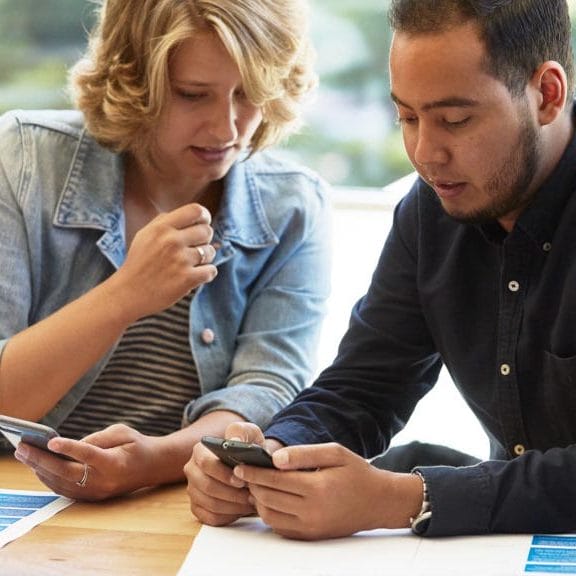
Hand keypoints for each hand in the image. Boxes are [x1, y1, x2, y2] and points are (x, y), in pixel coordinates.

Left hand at [14, 424, 161, 500]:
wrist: (152, 467)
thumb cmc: (137, 445)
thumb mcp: (122, 432)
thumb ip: (96, 438)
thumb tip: (69, 445)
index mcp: (115, 463)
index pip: (88, 455)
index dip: (69, 448)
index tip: (51, 441)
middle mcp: (104, 481)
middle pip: (67, 472)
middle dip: (41, 460)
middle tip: (22, 447)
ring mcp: (97, 492)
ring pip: (62, 483)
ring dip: (39, 470)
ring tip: (24, 455)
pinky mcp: (92, 497)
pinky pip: (65, 489)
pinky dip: (49, 478)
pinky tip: (37, 466)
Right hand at [113, 203, 217, 320]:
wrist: (128, 293)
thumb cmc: (138, 263)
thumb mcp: (145, 234)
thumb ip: (165, 222)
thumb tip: (191, 216)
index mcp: (161, 227)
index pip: (195, 211)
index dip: (205, 216)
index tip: (204, 224)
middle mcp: (171, 241)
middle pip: (207, 231)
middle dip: (205, 239)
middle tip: (195, 248)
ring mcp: (180, 260)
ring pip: (210, 251)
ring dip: (205, 258)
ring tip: (191, 264)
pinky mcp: (187, 279)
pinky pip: (211, 270)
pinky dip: (207, 273)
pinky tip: (195, 276)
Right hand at [184, 422, 272, 525]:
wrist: (248, 461)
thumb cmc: (247, 446)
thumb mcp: (247, 433)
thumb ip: (241, 432)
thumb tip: (235, 441)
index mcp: (200, 450)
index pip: (206, 463)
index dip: (223, 474)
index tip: (242, 480)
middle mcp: (192, 470)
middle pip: (207, 486)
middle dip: (231, 493)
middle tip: (251, 495)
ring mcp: (193, 490)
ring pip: (210, 503)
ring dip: (233, 505)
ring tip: (251, 502)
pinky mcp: (198, 507)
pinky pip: (211, 517)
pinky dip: (229, 516)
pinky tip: (243, 509)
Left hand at [235, 442, 422, 539]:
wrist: (379, 501)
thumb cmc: (356, 473)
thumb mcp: (334, 452)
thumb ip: (304, 453)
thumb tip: (275, 458)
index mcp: (318, 488)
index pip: (275, 481)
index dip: (254, 473)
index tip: (239, 465)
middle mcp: (313, 512)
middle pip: (269, 499)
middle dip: (252, 485)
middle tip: (242, 473)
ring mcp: (312, 527)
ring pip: (271, 517)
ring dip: (258, 501)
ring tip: (255, 486)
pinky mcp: (312, 536)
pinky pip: (281, 528)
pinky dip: (270, 515)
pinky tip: (270, 500)